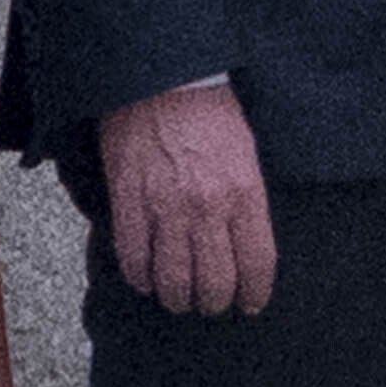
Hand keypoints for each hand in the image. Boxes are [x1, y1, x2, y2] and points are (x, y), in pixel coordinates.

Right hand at [95, 79, 277, 313]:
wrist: (164, 81)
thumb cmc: (211, 112)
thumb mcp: (247, 154)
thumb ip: (247, 200)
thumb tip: (244, 241)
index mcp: (245, 193)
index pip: (256, 262)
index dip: (254, 293)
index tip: (250, 305)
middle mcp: (207, 206)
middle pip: (215, 280)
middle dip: (214, 302)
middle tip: (211, 305)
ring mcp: (165, 207)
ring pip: (173, 278)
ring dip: (177, 297)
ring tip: (179, 300)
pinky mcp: (129, 201)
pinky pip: (133, 256)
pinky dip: (139, 276)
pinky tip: (146, 281)